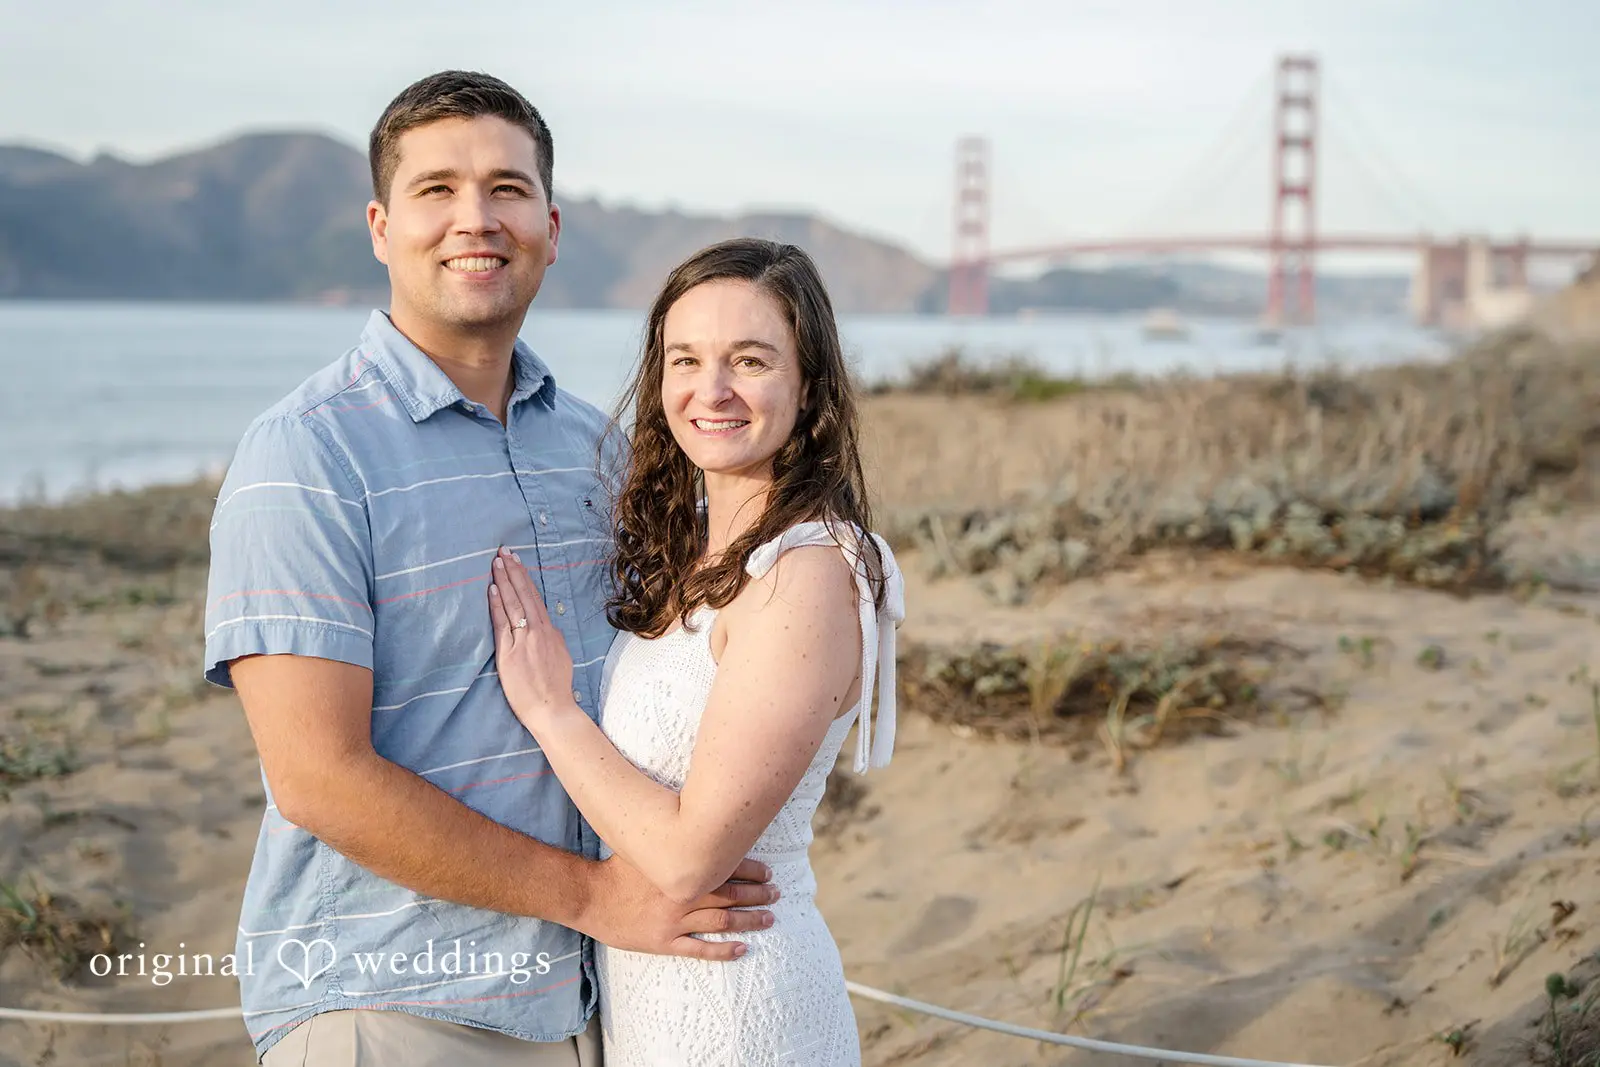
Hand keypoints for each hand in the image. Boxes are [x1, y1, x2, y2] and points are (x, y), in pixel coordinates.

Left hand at [488, 546, 574, 731]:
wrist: (552, 709)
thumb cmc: (556, 688)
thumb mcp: (560, 656)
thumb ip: (550, 640)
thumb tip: (545, 628)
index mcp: (550, 632)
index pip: (535, 598)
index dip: (524, 578)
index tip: (516, 561)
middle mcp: (539, 631)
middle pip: (525, 595)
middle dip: (514, 571)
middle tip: (504, 551)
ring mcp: (525, 641)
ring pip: (515, 604)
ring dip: (505, 581)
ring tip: (496, 562)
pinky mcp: (511, 653)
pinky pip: (504, 624)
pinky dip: (498, 605)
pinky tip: (493, 590)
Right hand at [583, 855, 777, 960]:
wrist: (591, 896)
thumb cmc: (618, 868)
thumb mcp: (646, 845)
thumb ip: (670, 838)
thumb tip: (695, 818)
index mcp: (680, 868)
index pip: (725, 867)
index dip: (751, 869)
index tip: (768, 871)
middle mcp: (683, 894)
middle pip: (729, 894)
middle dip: (757, 894)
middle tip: (777, 893)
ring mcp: (675, 920)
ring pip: (720, 920)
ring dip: (748, 920)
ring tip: (769, 919)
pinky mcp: (664, 941)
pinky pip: (699, 948)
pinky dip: (722, 950)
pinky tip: (742, 949)